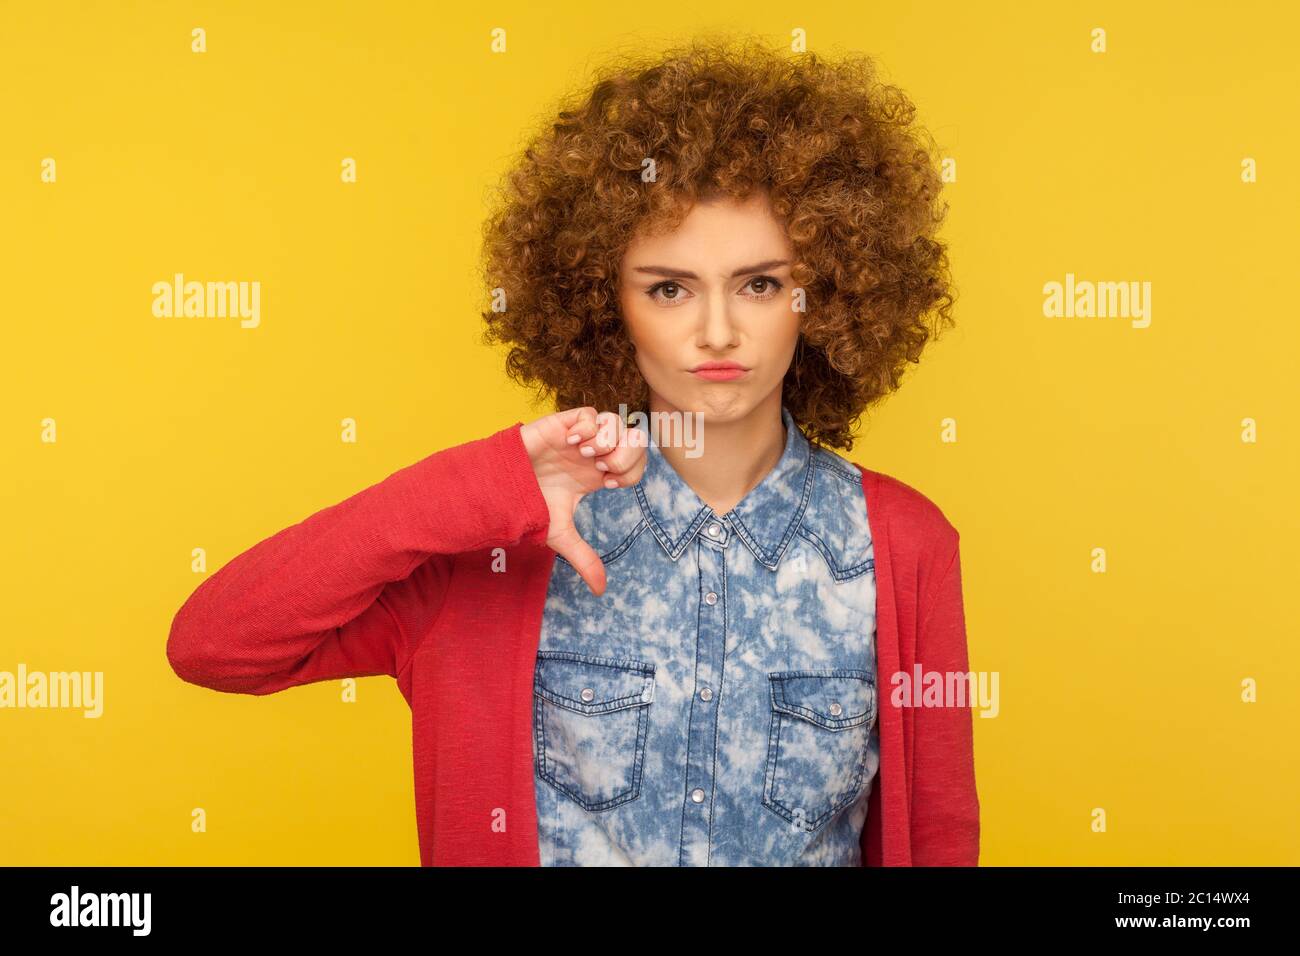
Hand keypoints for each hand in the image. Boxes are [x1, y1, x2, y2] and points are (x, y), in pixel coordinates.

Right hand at [519, 407, 647, 596]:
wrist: (499, 488)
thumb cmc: (528, 504)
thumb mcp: (561, 535)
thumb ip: (584, 558)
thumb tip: (601, 590)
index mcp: (600, 474)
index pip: (636, 465)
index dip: (630, 474)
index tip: (605, 485)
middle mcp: (595, 453)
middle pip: (636, 439)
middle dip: (626, 455)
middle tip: (602, 469)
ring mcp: (581, 436)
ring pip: (616, 423)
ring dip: (606, 441)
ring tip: (584, 456)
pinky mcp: (564, 423)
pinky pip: (591, 413)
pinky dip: (587, 428)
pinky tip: (571, 443)